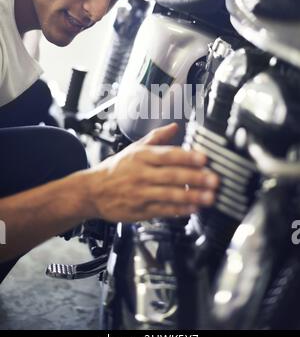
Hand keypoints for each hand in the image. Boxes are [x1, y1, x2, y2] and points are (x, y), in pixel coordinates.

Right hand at [84, 123, 218, 221]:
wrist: (93, 191)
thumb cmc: (117, 168)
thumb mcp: (134, 148)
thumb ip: (157, 137)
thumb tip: (175, 126)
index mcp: (141, 156)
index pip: (167, 155)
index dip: (187, 157)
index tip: (204, 159)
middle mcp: (141, 174)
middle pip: (171, 175)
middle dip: (195, 178)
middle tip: (214, 180)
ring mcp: (141, 193)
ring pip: (169, 194)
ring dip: (191, 196)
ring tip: (209, 197)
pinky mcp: (140, 210)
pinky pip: (162, 210)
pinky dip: (178, 210)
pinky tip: (193, 209)